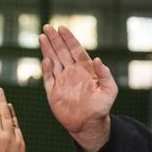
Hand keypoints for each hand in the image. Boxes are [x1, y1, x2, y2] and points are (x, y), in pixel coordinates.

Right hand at [39, 25, 116, 151]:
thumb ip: (105, 75)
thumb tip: (98, 60)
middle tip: (48, 26)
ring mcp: (61, 81)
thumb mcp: (109, 90)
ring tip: (42, 36)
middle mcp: (72, 72)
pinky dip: (46, 69)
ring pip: (53, 61)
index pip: (75, 50)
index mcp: (84, 69)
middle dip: (55, 39)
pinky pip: (48, 78)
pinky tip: (45, 59)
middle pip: (61, 52)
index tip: (62, 28)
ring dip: (47, 49)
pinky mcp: (53, 92)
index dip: (69, 39)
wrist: (89, 125)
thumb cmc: (101, 108)